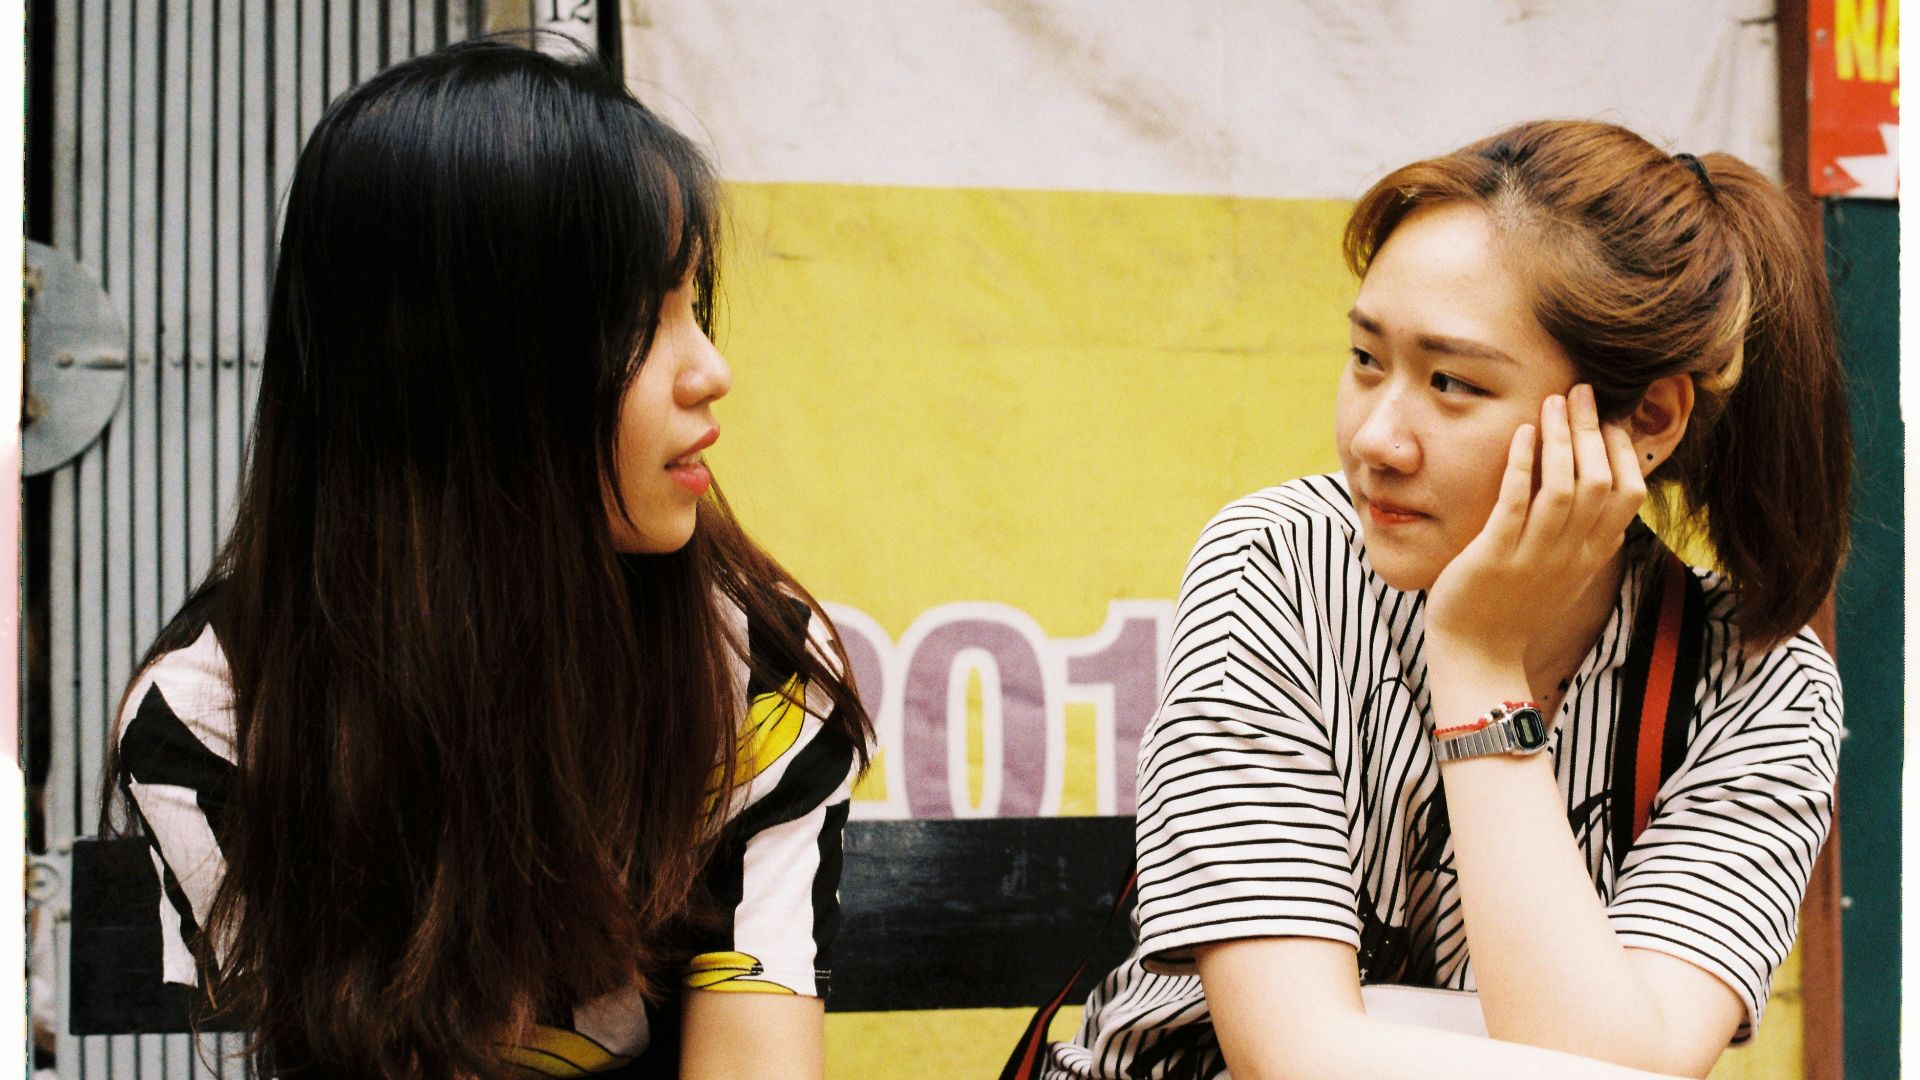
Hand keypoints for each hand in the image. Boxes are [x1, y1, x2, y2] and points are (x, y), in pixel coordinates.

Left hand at [1423, 385, 1645, 663]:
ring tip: (1554, 401)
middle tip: (1582, 391)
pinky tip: (1520, 433)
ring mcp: (1535, 555)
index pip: (1630, 494)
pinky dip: (1521, 463)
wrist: (1478, 657)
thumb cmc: (1516, 610)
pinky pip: (1515, 502)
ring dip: (1561, 438)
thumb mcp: (1567, 575)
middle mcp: (1571, 554)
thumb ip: (1590, 541)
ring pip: (1564, 487)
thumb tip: (1612, 503)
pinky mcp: (1495, 556)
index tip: (1608, 419)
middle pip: (1600, 481)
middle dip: (1593, 430)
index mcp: (1592, 555)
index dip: (1622, 451)